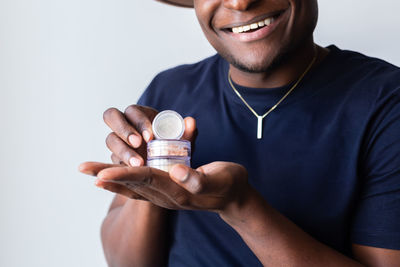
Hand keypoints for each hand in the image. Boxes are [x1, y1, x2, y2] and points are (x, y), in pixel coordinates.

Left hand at [79, 161, 250, 213]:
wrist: (234, 198)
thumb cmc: (230, 184)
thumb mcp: (222, 178)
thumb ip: (199, 178)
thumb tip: (177, 170)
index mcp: (178, 192)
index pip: (146, 180)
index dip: (124, 175)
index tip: (100, 174)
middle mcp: (166, 196)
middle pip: (132, 184)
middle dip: (107, 175)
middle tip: (82, 168)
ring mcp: (164, 196)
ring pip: (132, 187)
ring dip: (109, 179)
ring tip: (88, 172)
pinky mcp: (165, 191)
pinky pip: (139, 188)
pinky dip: (122, 183)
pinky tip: (108, 178)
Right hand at [102, 105, 196, 166]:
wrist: (167, 169)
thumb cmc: (174, 149)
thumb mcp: (183, 142)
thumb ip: (187, 132)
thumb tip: (190, 121)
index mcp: (141, 114)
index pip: (132, 111)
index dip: (139, 122)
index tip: (150, 136)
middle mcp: (126, 124)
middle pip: (111, 117)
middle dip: (124, 130)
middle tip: (138, 144)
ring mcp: (118, 140)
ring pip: (110, 139)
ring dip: (122, 150)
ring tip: (138, 164)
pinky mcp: (115, 157)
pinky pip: (109, 159)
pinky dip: (117, 165)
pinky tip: (128, 173)